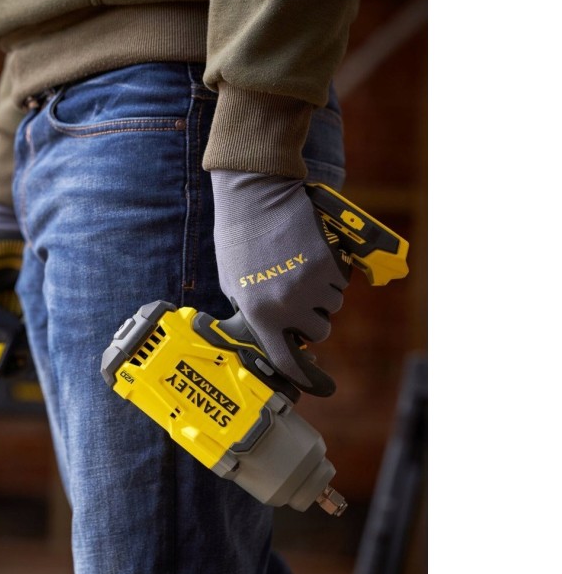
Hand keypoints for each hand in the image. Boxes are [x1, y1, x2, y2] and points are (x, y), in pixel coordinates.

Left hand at [211, 170, 350, 395]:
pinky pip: (340, 283)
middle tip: (298, 298)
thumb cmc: (237, 239)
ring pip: (332, 306)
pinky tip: (310, 256)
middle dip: (312, 319)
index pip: (285, 358)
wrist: (255, 198)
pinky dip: (331, 275)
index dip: (299, 371)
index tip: (307, 376)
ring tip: (299, 270)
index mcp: (260, 314)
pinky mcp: (329, 264)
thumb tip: (272, 333)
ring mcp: (311, 285)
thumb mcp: (233, 284)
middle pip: (318, 332)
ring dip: (322, 295)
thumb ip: (253, 312)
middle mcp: (288, 305)